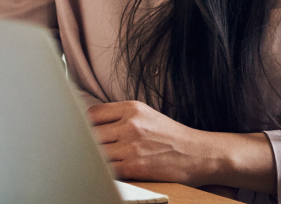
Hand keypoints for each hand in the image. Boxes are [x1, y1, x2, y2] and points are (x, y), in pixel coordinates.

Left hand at [88, 101, 212, 184]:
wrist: (197, 154)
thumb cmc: (171, 136)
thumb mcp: (146, 115)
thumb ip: (120, 117)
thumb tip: (92, 124)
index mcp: (132, 108)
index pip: (93, 113)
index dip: (84, 124)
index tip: (83, 132)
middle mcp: (130, 124)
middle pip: (91, 133)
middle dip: (87, 143)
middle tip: (86, 150)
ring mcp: (131, 146)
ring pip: (96, 153)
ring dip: (95, 159)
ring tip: (96, 162)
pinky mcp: (134, 166)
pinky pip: (106, 169)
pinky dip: (104, 171)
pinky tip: (106, 172)